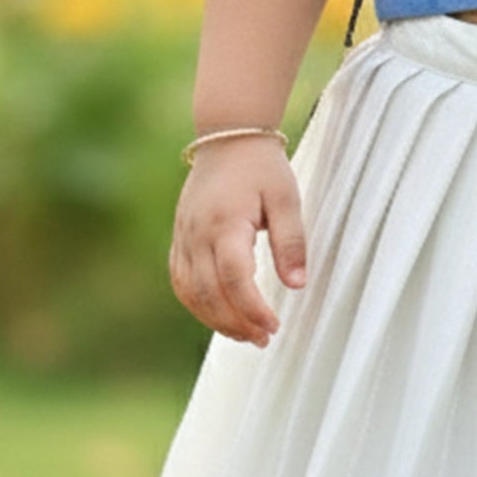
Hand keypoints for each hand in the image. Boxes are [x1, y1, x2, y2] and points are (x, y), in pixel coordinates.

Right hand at [168, 137, 307, 344]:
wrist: (227, 137)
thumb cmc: (261, 167)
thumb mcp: (287, 199)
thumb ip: (291, 243)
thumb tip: (297, 285)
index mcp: (226, 223)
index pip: (234, 279)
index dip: (252, 309)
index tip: (274, 326)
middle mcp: (197, 233)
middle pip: (209, 293)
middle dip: (236, 323)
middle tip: (264, 339)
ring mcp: (183, 236)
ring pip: (190, 292)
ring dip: (215, 320)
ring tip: (245, 335)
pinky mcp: (179, 237)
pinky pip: (180, 280)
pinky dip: (197, 304)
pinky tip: (219, 315)